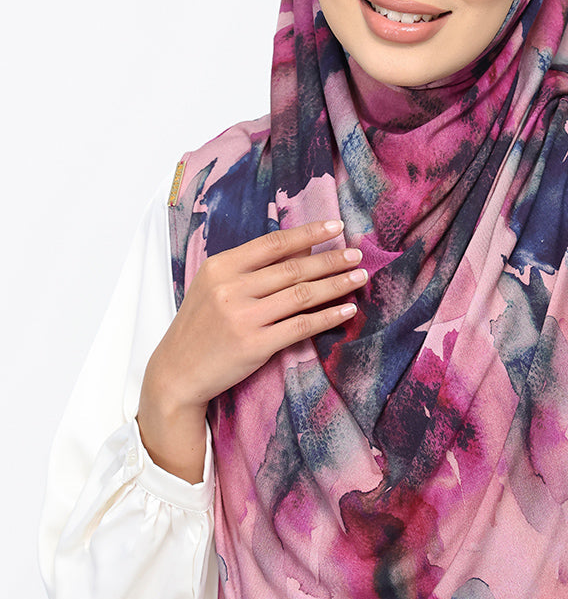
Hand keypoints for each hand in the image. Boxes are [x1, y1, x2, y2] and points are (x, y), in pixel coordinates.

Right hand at [137, 219, 363, 481]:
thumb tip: (301, 248)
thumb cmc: (201, 326)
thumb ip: (251, 268)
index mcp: (220, 267)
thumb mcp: (214, 287)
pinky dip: (328, 317)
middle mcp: (231, 288)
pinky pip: (301, 326)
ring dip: (336, 284)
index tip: (336, 226)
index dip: (308, 233)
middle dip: (331, 259)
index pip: (273, 244)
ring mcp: (242, 317)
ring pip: (302, 295)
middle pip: (293, 268)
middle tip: (358, 254)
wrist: (176, 372)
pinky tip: (346, 310)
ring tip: (359, 278)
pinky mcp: (254, 345)